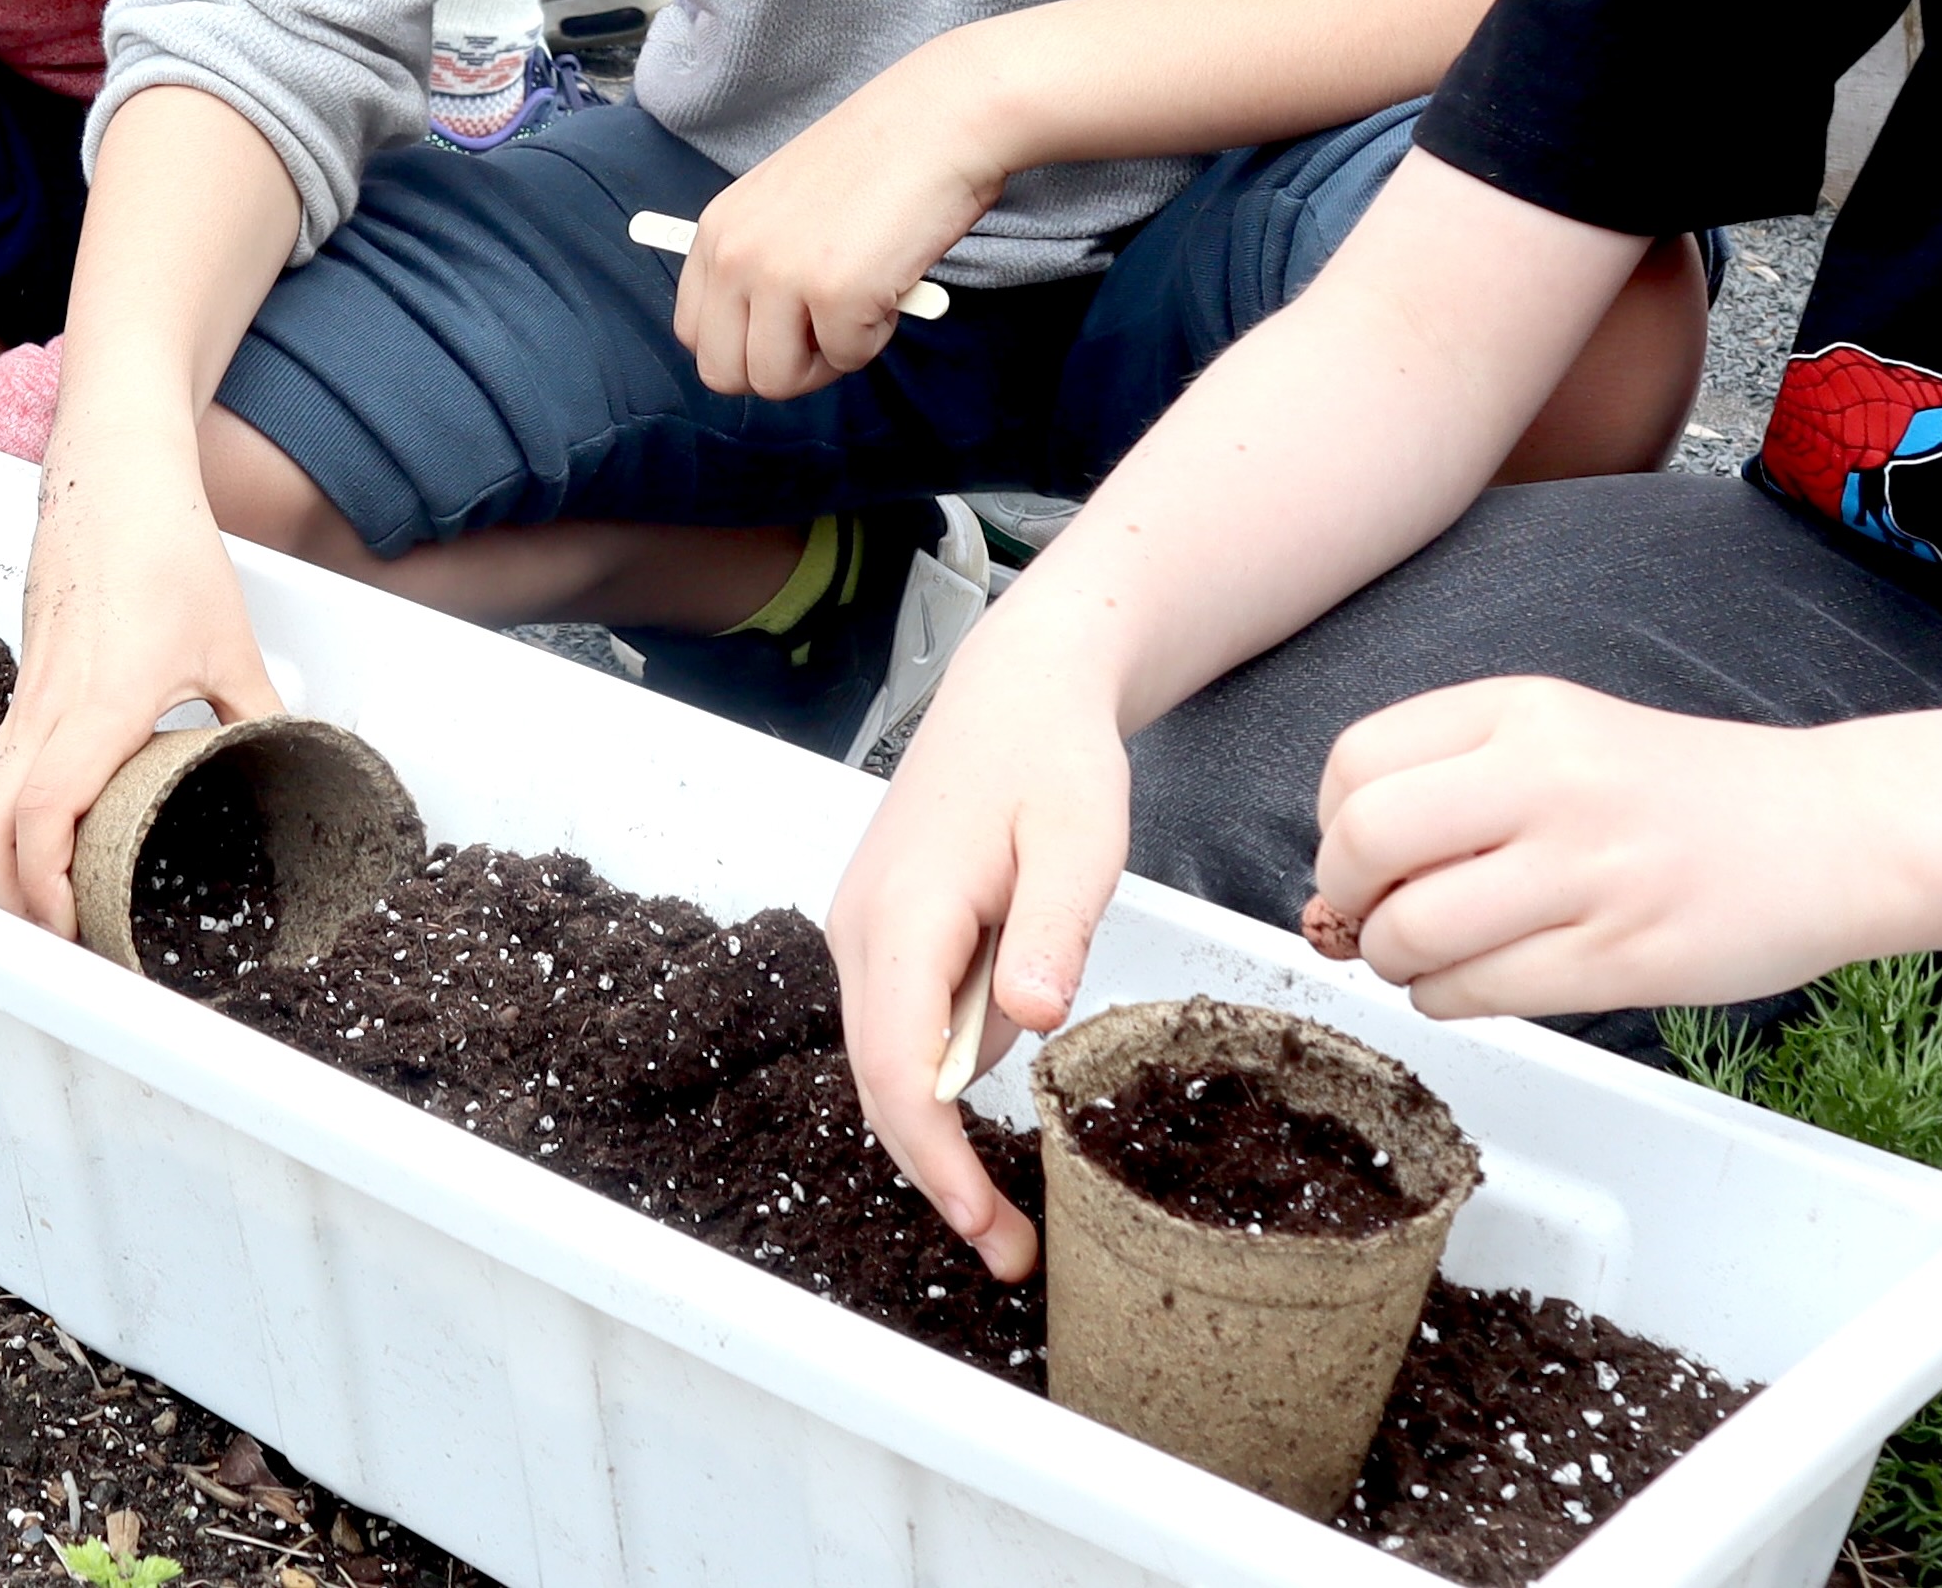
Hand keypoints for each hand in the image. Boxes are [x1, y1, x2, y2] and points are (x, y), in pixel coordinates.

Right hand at [0, 407, 282, 937]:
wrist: (113, 477)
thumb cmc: (165, 547)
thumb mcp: (231, 642)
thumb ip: (259, 713)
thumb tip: (293, 762)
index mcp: (98, 705)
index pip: (43, 816)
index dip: (46, 887)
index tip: (75, 932)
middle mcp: (46, 710)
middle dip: (4, 901)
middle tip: (57, 947)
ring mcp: (26, 698)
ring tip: (40, 914)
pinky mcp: (24, 686)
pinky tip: (38, 845)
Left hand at [665, 58, 989, 399]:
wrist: (937, 121)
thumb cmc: (875, 162)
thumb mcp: (782, 207)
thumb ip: (759, 264)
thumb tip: (761, 334)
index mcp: (716, 231)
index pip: (693, 332)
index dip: (743, 346)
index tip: (786, 331)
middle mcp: (735, 255)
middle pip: (723, 372)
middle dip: (780, 369)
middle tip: (826, 334)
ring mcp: (781, 276)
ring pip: (778, 380)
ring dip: (828, 359)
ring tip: (859, 305)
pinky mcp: (836, 295)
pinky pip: (848, 359)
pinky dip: (878, 334)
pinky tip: (890, 282)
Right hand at [826, 634, 1138, 1281]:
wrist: (1014, 693)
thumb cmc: (1050, 759)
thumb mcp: (1079, 840)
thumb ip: (1054, 929)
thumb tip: (1027, 1021)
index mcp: (906, 914)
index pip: (901, 1068)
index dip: (935, 1161)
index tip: (985, 1230)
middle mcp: (862, 932)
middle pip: (884, 1083)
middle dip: (940, 1172)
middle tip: (1013, 1248)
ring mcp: (863, 933)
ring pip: (894, 1057)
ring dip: (950, 1114)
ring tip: (1025, 1137)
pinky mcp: (883, 936)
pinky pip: (906, 1023)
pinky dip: (946, 1065)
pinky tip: (1003, 1045)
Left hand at [1306, 678, 1897, 1018]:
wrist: (1835, 831)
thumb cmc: (1688, 794)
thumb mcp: (1565, 739)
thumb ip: (1455, 785)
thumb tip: (1337, 878)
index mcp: (1523, 712)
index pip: (1356, 763)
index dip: (1334, 827)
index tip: (1363, 858)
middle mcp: (1548, 778)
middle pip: (1365, 842)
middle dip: (1347, 897)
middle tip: (1376, 917)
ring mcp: (1586, 870)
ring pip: (1411, 932)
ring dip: (1396, 962)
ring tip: (1432, 959)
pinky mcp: (1619, 957)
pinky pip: (1475, 993)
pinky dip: (1446, 1002)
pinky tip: (1478, 983)